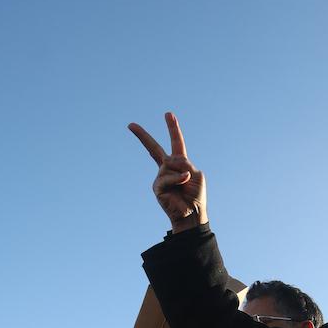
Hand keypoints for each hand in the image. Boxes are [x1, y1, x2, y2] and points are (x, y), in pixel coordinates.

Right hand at [128, 112, 207, 232]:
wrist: (192, 214)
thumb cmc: (195, 196)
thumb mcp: (196, 175)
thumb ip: (184, 164)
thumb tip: (169, 164)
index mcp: (180, 163)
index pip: (176, 143)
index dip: (173, 128)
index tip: (168, 114)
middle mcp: (168, 168)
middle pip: (154, 149)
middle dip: (143, 136)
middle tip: (131, 125)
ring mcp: (161, 176)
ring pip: (170, 165)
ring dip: (182, 174)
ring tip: (186, 185)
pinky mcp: (157, 187)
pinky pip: (167, 177)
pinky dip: (177, 179)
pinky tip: (182, 184)